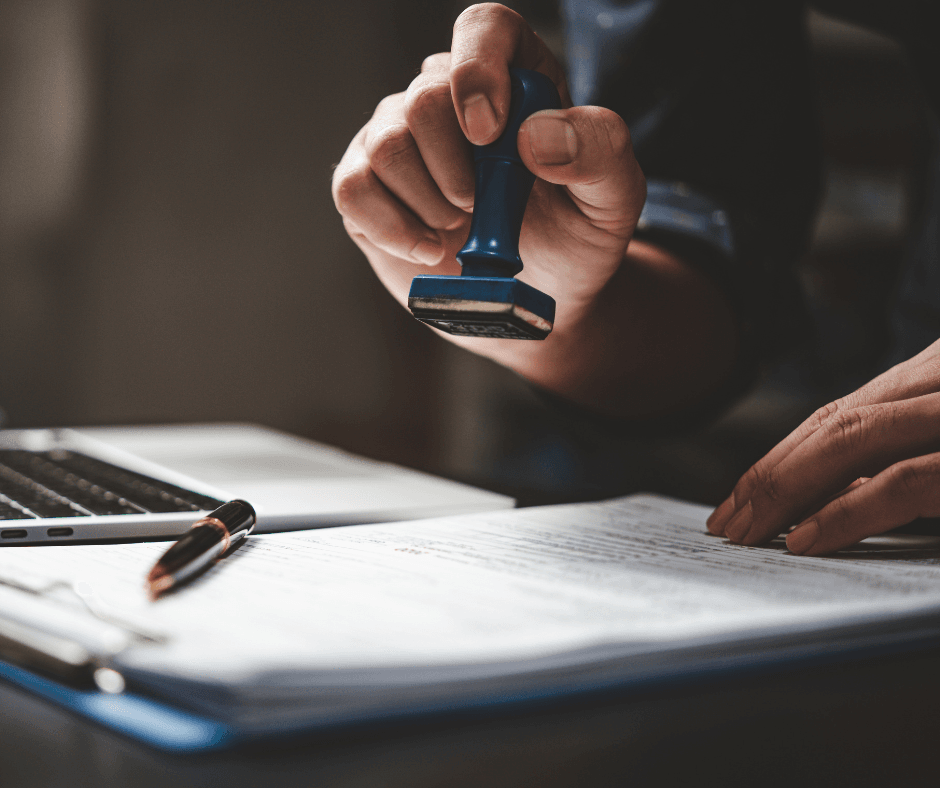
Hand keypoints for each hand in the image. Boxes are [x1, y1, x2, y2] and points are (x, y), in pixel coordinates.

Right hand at [332, 3, 736, 417]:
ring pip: (384, 143)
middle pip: (423, 97)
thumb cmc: (576, 237)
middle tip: (483, 207)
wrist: (537, 296)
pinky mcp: (367, 187)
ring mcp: (400, 140)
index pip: (482, 30)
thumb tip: (534, 137)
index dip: (478, 70)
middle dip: (455, 167)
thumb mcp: (615, 197)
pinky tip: (428, 247)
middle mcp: (448, 98)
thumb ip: (598, 151)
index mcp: (514, 77)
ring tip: (460, 228)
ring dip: (428, 201)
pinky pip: (352, 188)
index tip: (490, 135)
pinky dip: (392, 226)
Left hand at [707, 339, 939, 554]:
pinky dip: (846, 511)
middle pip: (834, 422)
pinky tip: (804, 539)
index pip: (840, 414)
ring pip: (853, 437)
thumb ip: (903, 455)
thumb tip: (847, 489)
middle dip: (770, 475)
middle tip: (727, 524)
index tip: (739, 499)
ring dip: (788, 488)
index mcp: (936, 378)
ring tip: (747, 534)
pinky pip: (903, 479)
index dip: (782, 457)